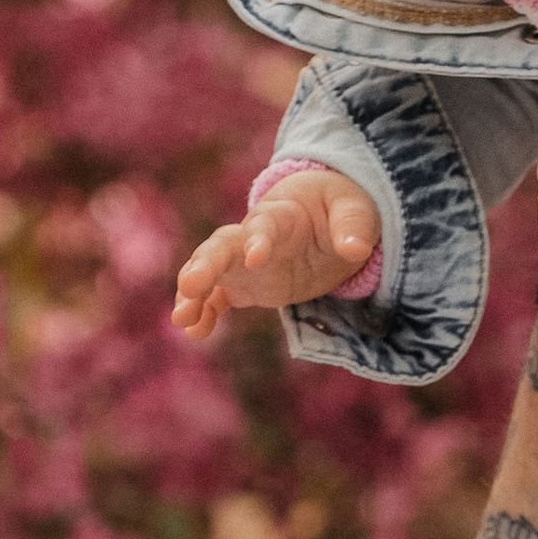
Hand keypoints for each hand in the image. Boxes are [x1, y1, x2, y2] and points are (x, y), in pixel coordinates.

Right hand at [172, 171, 382, 339]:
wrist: (321, 215)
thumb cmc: (338, 207)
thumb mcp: (354, 210)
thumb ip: (353, 227)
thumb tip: (355, 249)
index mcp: (281, 214)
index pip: (265, 225)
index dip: (258, 240)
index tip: (255, 259)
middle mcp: (252, 236)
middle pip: (222, 246)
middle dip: (206, 265)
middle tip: (191, 286)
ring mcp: (244, 262)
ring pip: (211, 271)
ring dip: (194, 292)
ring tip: (182, 318)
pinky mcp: (245, 284)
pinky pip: (217, 297)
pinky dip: (204, 312)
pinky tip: (195, 331)